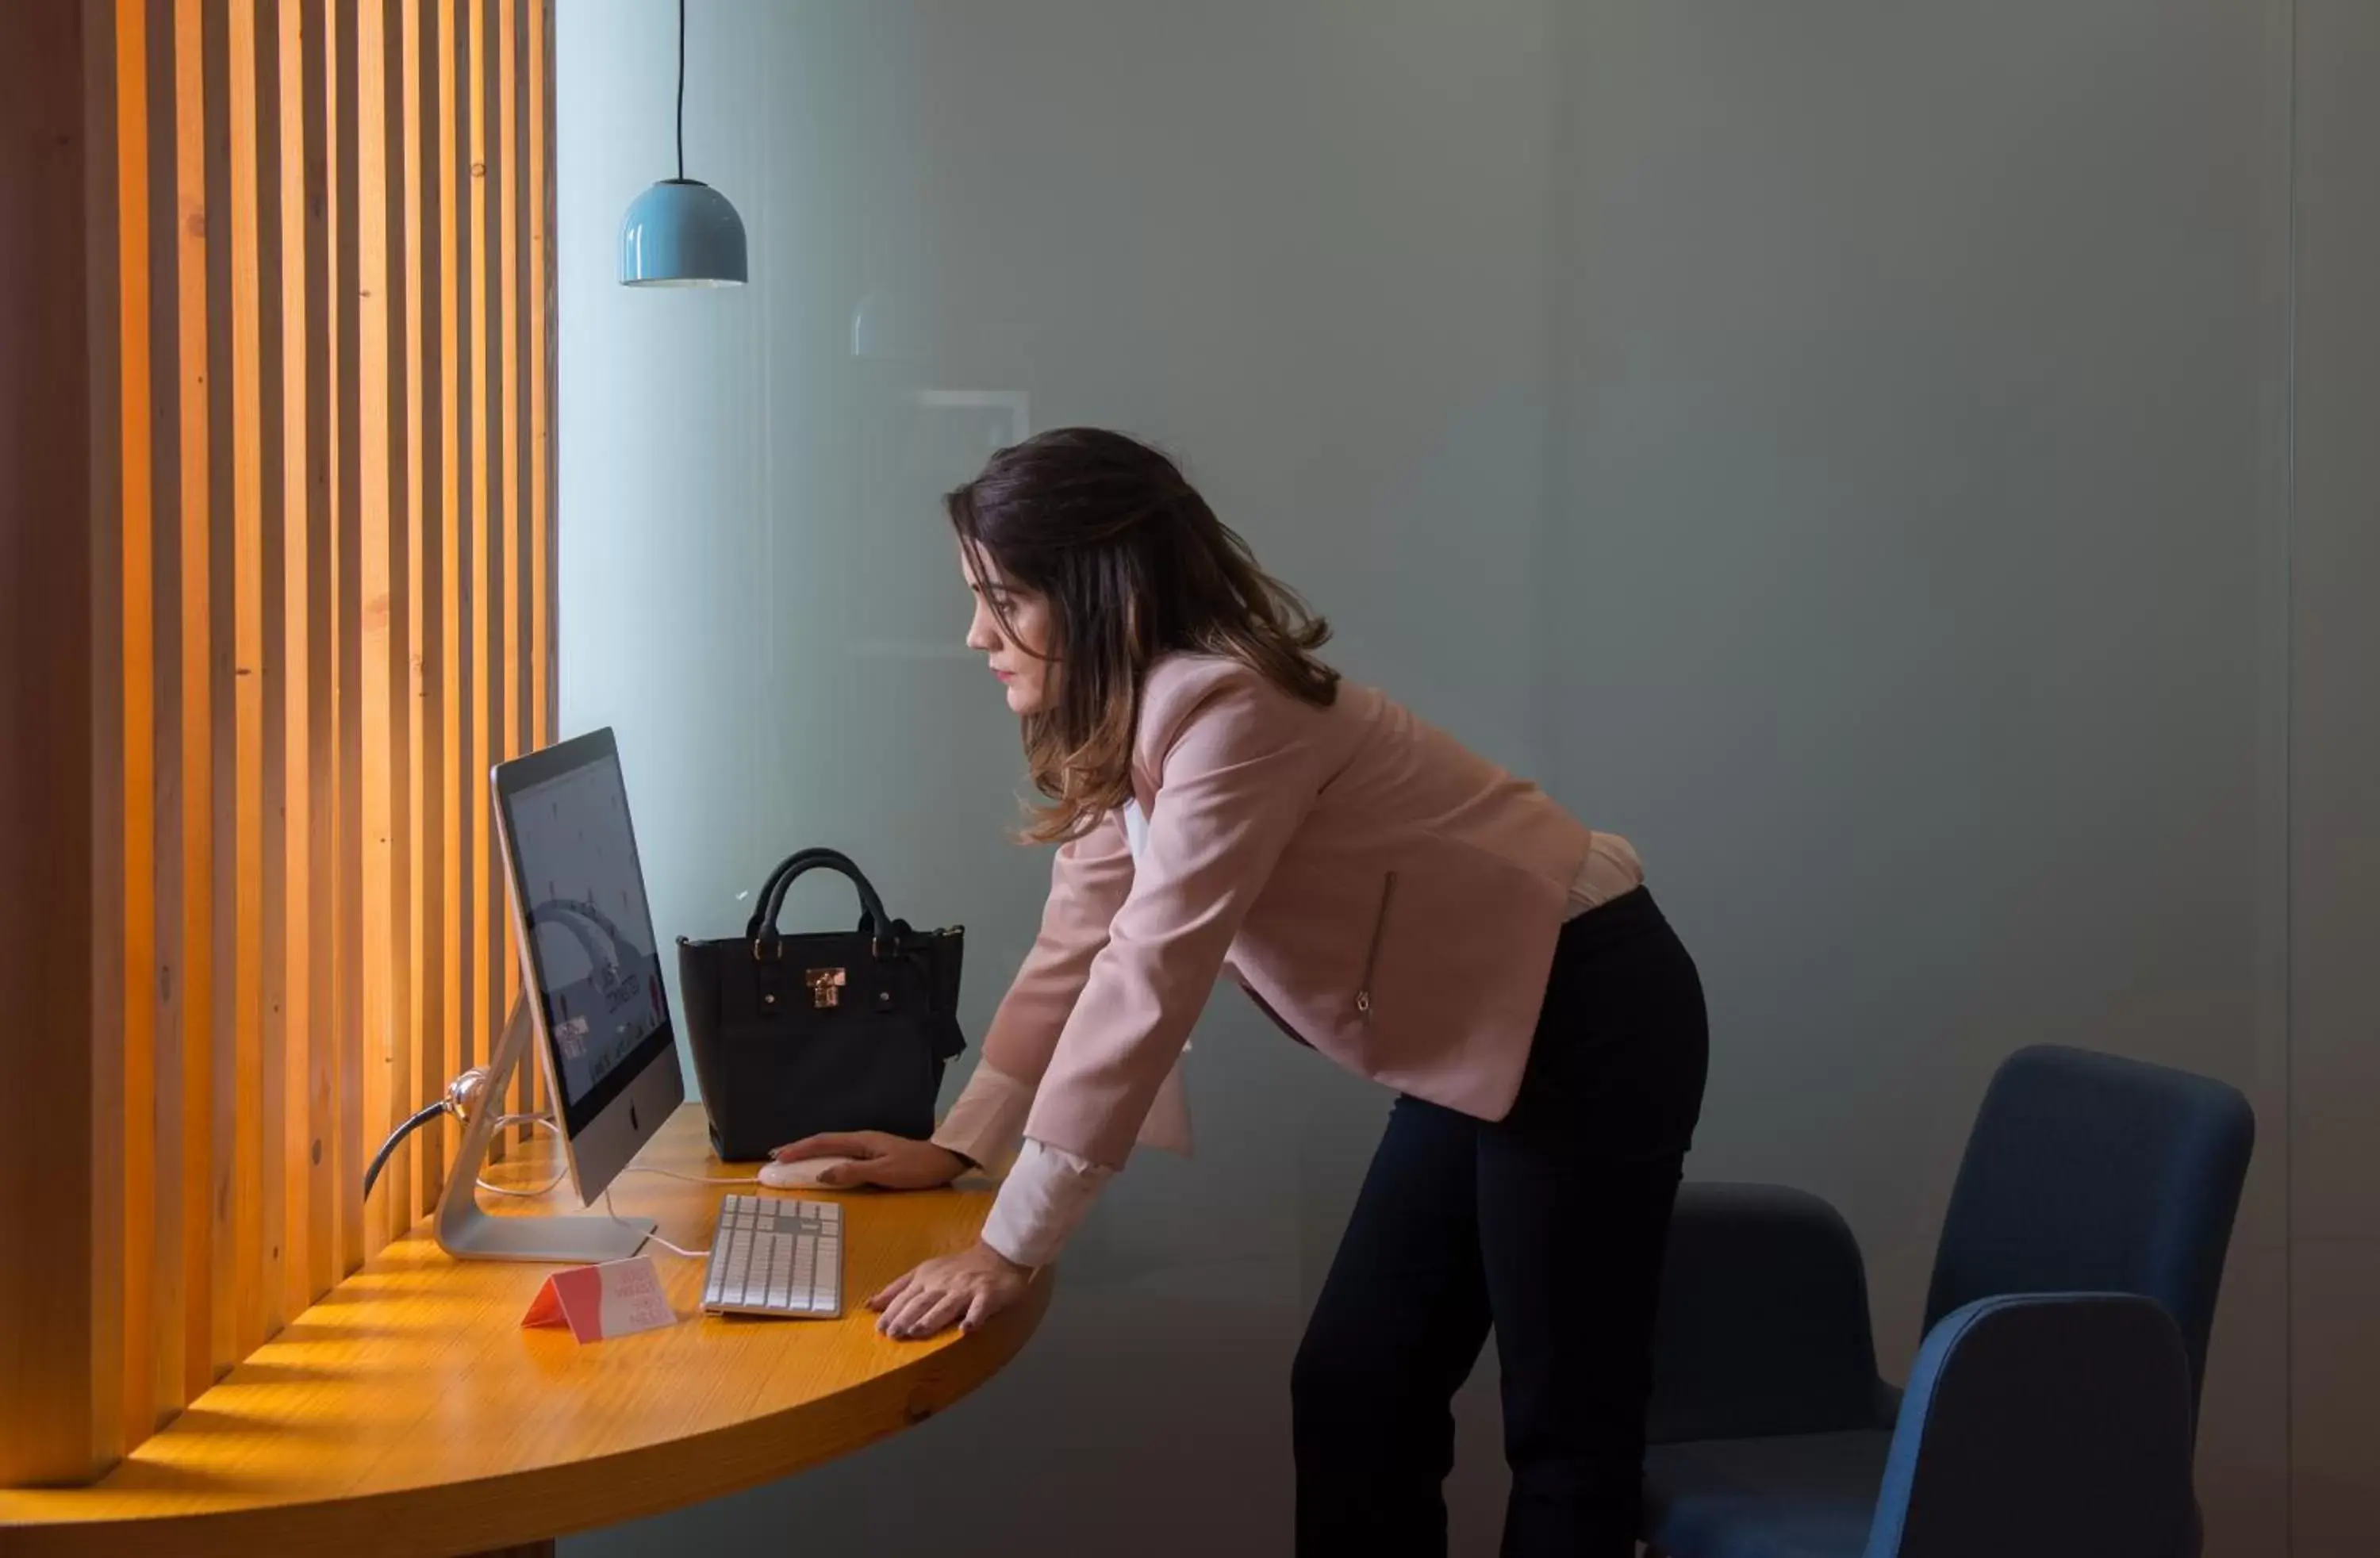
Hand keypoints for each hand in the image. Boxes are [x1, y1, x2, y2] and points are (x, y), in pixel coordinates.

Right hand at [771, 1131, 968, 1190]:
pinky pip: (842, 1154)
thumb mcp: (884, 1172)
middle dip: (800, 1149)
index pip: (824, 1143)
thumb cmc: (916, 1168)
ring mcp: (868, 1146)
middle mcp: (862, 1140)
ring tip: (792, 1161)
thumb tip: (822, 1174)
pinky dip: (826, 1158)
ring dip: (811, 1153)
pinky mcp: (874, 1154)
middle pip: (824, 1142)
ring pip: (832, 1147)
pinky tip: (822, 1166)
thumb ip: (853, 1172)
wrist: (943, 1162)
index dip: (800, 1149)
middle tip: (777, 1158)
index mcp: (862, 1141)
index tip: (779, 1156)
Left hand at [870, 1241, 1030, 1339]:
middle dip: (906, 1317)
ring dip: (932, 1318)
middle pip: (922, 1302)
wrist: (998, 1256)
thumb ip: (898, 1289)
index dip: (892, 1312)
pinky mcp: (988, 1295)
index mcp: (926, 1279)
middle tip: (894, 1334)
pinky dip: (975, 1317)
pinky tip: (967, 1329)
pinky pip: (981, 1307)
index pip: (905, 1297)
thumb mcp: (924, 1273)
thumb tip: (870, 1305)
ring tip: (918, 1331)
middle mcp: (943, 1284)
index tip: (879, 1329)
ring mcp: (966, 1289)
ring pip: (946, 1305)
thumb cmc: (957, 1268)